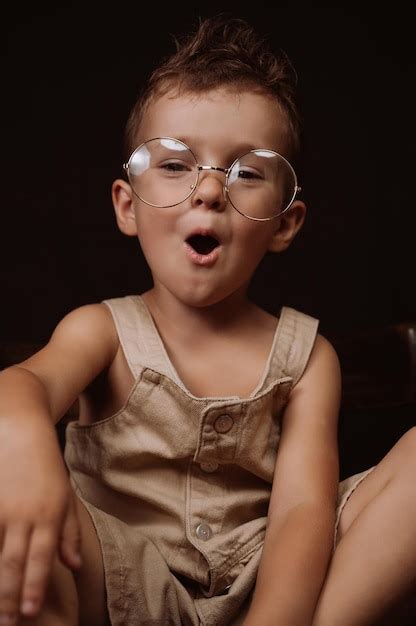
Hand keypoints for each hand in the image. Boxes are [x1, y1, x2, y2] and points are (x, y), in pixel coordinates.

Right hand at [0, 418, 81, 621]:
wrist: (21, 431)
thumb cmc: (46, 466)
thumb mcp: (66, 496)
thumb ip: (70, 532)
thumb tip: (73, 566)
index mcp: (49, 514)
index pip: (41, 558)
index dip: (35, 587)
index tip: (31, 613)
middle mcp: (25, 515)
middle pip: (15, 562)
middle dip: (10, 595)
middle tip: (8, 623)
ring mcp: (1, 508)